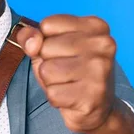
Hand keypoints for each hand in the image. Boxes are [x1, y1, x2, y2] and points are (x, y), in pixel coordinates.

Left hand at [16, 15, 116, 133]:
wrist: (99, 108)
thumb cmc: (72, 74)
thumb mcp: (48, 48)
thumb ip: (32, 36)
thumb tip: (31, 42)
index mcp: (95, 25)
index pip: (48, 24)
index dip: (45, 41)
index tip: (63, 52)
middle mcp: (102, 44)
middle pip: (46, 47)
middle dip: (48, 63)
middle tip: (67, 72)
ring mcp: (100, 69)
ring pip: (47, 70)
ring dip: (51, 82)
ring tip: (68, 84)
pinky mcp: (93, 95)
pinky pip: (52, 93)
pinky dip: (56, 98)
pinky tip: (72, 98)